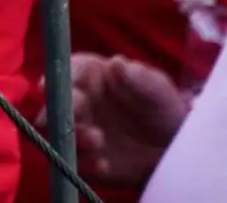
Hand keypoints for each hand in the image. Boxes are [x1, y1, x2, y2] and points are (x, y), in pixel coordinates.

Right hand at [37, 53, 188, 186]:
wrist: (172, 146)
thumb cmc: (161, 107)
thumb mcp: (157, 89)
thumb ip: (139, 77)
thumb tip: (117, 63)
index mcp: (87, 75)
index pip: (65, 72)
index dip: (62, 80)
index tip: (67, 88)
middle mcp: (74, 101)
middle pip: (54, 103)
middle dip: (62, 112)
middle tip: (81, 114)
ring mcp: (75, 130)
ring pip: (56, 133)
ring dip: (70, 138)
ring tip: (97, 141)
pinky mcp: (81, 157)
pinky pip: (72, 162)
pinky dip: (84, 164)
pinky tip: (104, 164)